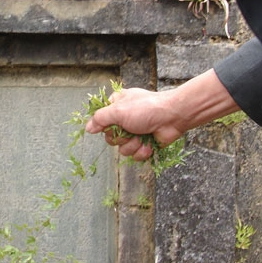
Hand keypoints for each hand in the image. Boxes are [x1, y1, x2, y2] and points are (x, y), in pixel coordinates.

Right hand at [85, 70, 239, 161]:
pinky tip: (149, 144)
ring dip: (132, 145)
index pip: (100, 121)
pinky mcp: (144, 144)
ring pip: (122, 149)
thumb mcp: (118, 110)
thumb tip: (88, 128)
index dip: (105, 126)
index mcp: (116, 107)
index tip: (112, 123)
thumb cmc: (147, 108)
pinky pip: (135, 156)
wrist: (173, 117)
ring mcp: (134, 132)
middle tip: (130, 129)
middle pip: (110, 138)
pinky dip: (142, 151)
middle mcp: (124, 120)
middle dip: (121, 137)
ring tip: (142, 136)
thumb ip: (100, 119)